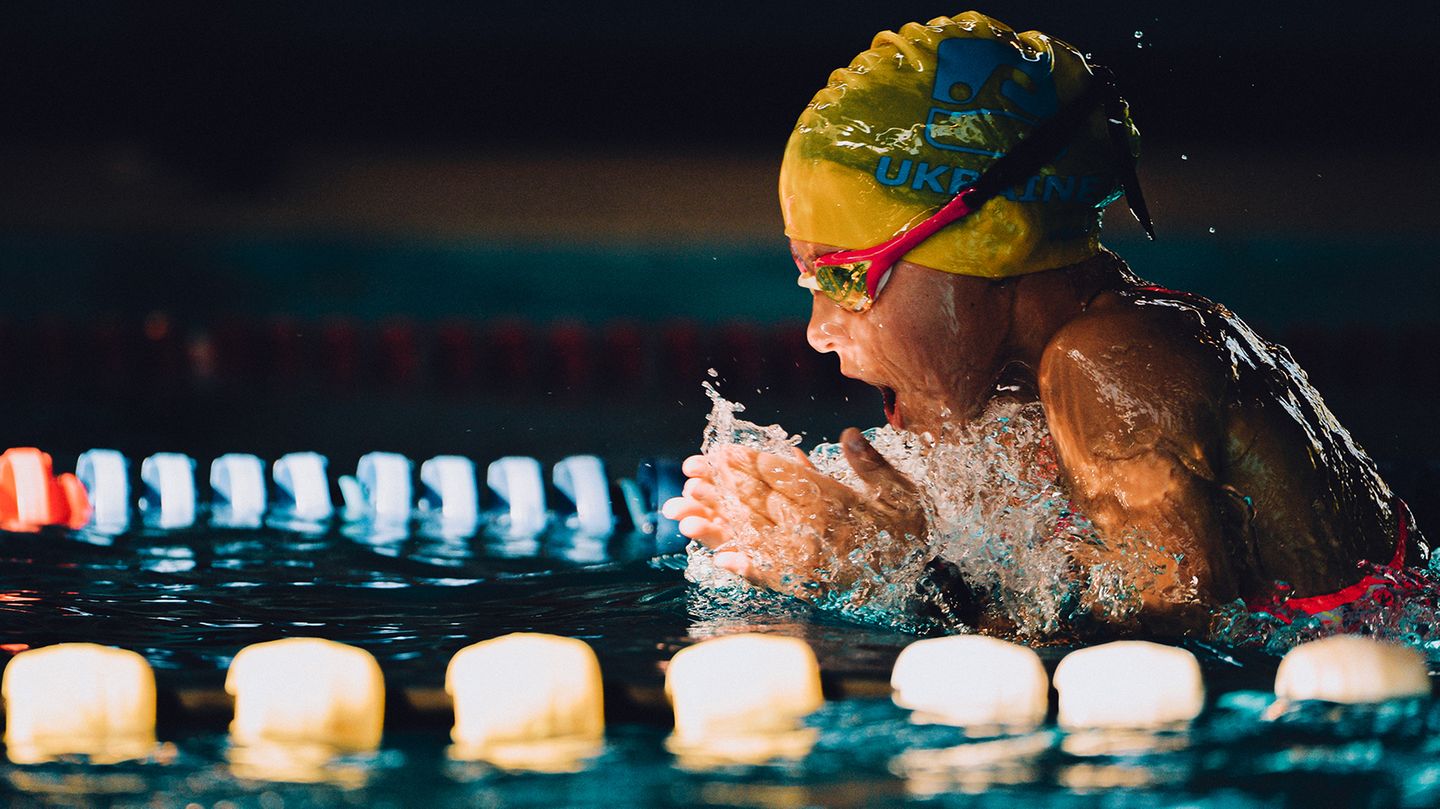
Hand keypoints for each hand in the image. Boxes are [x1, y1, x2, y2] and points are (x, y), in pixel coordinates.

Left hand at [661, 427, 926, 598]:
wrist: (925, 584)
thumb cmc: (911, 531)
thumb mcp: (900, 491)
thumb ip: (871, 465)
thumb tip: (848, 434)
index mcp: (838, 503)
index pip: (785, 478)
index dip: (751, 463)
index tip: (721, 452)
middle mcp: (819, 531)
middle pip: (761, 504)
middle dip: (721, 486)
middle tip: (688, 471)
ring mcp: (812, 561)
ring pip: (756, 538)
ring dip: (718, 525)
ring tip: (683, 514)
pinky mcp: (810, 586)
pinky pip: (772, 578)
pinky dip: (747, 570)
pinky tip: (720, 563)